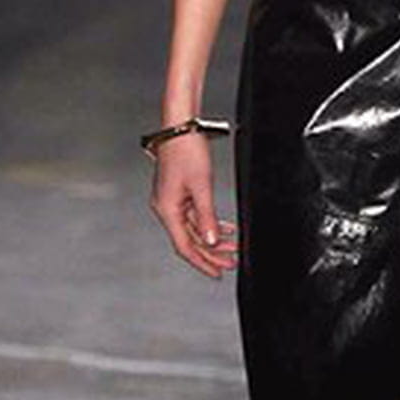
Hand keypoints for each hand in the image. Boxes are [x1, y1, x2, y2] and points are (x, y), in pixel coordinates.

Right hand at [149, 131, 238, 278]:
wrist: (180, 127)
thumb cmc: (186, 150)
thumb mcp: (201, 186)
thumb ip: (207, 216)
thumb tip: (211, 240)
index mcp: (166, 209)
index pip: (185, 246)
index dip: (203, 262)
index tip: (218, 273)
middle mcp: (166, 208)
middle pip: (190, 240)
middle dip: (212, 253)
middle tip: (231, 263)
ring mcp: (172, 201)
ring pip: (194, 228)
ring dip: (214, 239)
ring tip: (233, 248)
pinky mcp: (179, 193)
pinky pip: (195, 216)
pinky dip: (210, 223)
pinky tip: (226, 229)